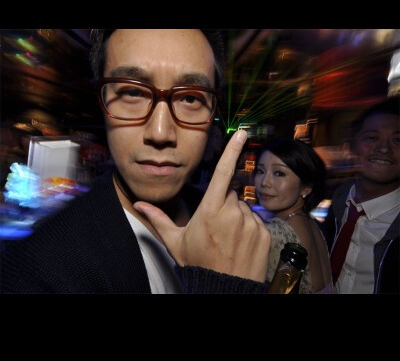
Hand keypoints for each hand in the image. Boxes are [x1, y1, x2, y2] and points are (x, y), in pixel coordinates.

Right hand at [133, 130, 270, 281]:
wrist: (224, 288)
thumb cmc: (198, 263)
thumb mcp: (175, 241)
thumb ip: (158, 219)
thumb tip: (138, 203)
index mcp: (210, 209)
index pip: (223, 172)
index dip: (232, 150)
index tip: (242, 133)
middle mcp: (233, 212)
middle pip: (231, 195)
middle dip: (224, 203)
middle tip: (216, 226)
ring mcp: (251, 223)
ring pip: (244, 208)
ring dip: (237, 217)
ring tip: (228, 238)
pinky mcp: (264, 233)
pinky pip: (256, 221)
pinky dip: (249, 228)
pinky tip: (240, 244)